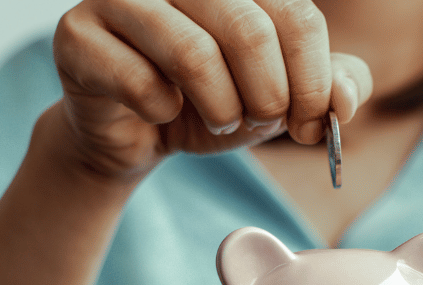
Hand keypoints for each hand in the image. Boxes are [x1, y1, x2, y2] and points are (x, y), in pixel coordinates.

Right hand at [50, 0, 372, 180]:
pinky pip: (140, 83)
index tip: (309, 122)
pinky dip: (163, 114)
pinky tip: (161, 112)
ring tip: (219, 118)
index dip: (312, 81)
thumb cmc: (212, 100)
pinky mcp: (78, 35)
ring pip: (193, 55)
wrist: (138, 132)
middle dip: (267, 96)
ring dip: (219, 108)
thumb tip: (344, 100)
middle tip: (260, 121)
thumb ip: (328, 88)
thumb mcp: (282, 97)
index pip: (296, 15)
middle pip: (249, 30)